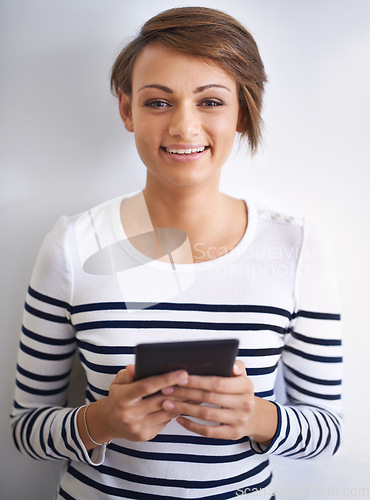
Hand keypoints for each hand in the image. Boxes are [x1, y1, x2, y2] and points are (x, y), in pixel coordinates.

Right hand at [80, 365, 188, 447]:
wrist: (109, 422)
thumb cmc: (118, 396)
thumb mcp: (118, 382)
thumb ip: (128, 374)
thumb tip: (135, 366)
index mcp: (122, 398)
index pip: (146, 386)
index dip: (165, 379)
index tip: (183, 373)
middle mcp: (129, 415)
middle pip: (159, 400)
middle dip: (179, 390)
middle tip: (196, 380)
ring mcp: (137, 427)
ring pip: (165, 412)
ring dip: (182, 402)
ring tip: (196, 390)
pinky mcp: (145, 435)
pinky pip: (165, 421)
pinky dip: (176, 411)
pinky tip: (187, 402)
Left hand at [161, 360, 277, 444]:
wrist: (254, 416)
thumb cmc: (239, 390)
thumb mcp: (241, 376)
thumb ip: (236, 366)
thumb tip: (231, 365)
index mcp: (245, 385)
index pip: (218, 383)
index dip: (197, 381)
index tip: (179, 378)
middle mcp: (244, 403)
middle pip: (209, 398)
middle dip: (185, 393)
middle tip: (166, 389)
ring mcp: (239, 420)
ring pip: (206, 415)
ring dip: (184, 408)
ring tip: (167, 403)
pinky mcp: (232, 434)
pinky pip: (208, 432)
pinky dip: (192, 426)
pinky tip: (179, 419)